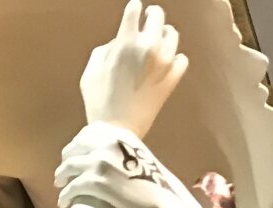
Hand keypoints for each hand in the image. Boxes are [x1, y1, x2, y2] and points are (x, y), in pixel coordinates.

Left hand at [55, 122, 222, 207]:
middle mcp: (108, 142)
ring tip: (60, 186)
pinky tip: (63, 201)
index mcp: (119, 133)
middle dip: (66, 161)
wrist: (166, 201)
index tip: (72, 156)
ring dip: (61, 177)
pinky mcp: (98, 182)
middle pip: (74, 148)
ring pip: (69, 166)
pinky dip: (65, 194)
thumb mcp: (138, 155)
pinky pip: (72, 186)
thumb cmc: (155, 184)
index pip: (88, 133)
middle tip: (62, 173)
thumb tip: (106, 154)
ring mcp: (101, 160)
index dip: (76, 145)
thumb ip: (121, 150)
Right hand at [79, 1, 187, 137]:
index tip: (134, 10)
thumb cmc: (98, 102)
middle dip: (152, 16)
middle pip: (157, 16)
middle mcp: (148, 47)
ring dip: (165, 36)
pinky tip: (168, 64)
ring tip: (159, 42)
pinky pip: (182, 60)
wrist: (116, 130)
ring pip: (172, 35)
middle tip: (149, 20)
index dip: (133, 9)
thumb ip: (106, 50)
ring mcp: (164, 64)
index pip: (134, 10)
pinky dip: (176, 59)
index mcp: (125, 42)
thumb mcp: (91, 71)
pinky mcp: (172, 80)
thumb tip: (118, 43)